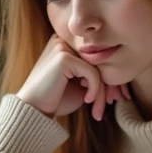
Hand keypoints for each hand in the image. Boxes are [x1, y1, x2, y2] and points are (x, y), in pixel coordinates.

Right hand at [16, 35, 130, 120]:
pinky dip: (95, 89)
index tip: (110, 99)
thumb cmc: (55, 100)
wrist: (33, 111)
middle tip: (105, 106)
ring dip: (101, 91)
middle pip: (96, 61)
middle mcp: (62, 41)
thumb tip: (117, 72)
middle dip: (105, 86)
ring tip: (97, 109)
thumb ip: (93, 73)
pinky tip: (87, 100)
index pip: (93, 57)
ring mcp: (61, 47)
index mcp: (64, 44)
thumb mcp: (79, 84)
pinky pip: (92, 72)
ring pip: (96, 67)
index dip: (104, 78)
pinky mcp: (63, 58)